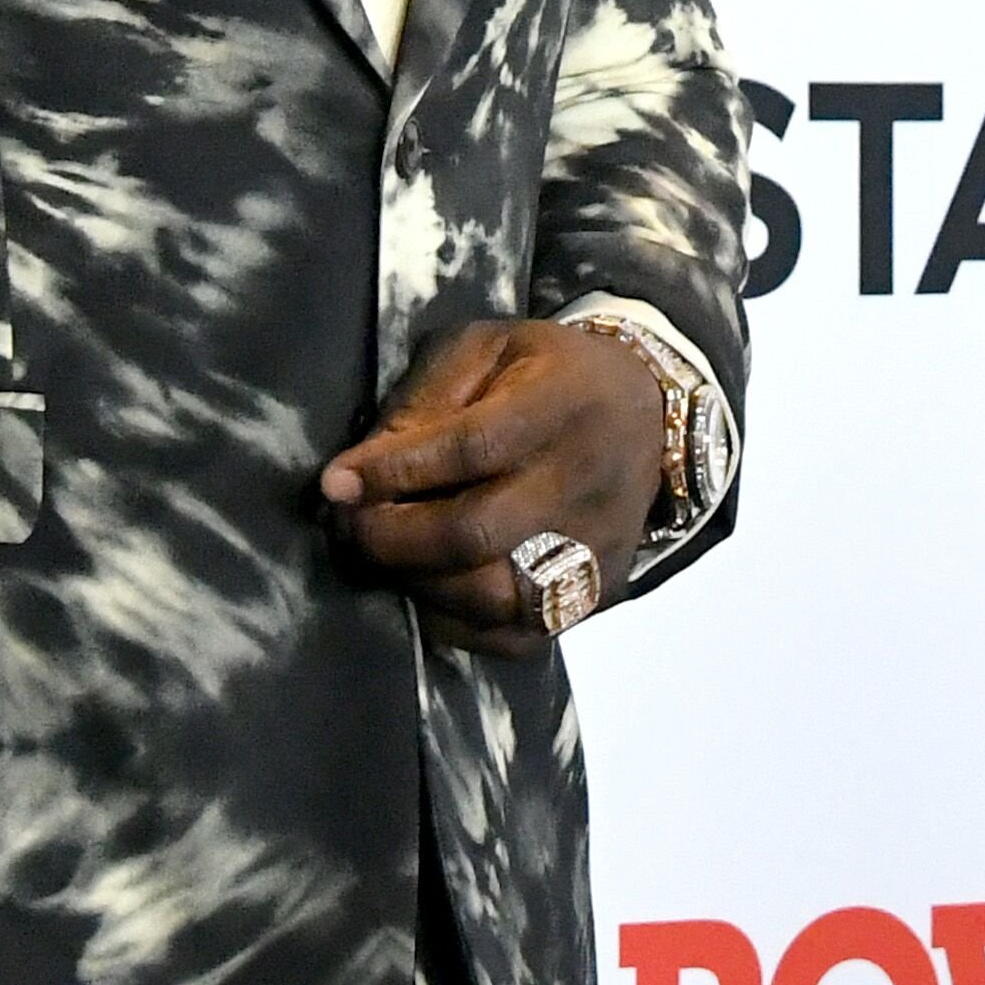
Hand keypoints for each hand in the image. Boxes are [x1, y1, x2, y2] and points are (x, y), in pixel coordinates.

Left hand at [319, 318, 668, 657]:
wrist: (650, 413)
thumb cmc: (550, 373)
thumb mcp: (489, 348)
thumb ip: (427, 398)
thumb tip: (364, 469)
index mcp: (559, 404)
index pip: (470, 448)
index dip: (394, 471)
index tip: (335, 483)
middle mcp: (583, 481)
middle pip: (477, 532)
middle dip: (393, 537)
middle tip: (351, 527)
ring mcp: (596, 546)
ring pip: (496, 597)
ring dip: (420, 584)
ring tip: (388, 560)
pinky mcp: (599, 592)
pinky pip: (519, 636)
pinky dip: (460, 625)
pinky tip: (430, 592)